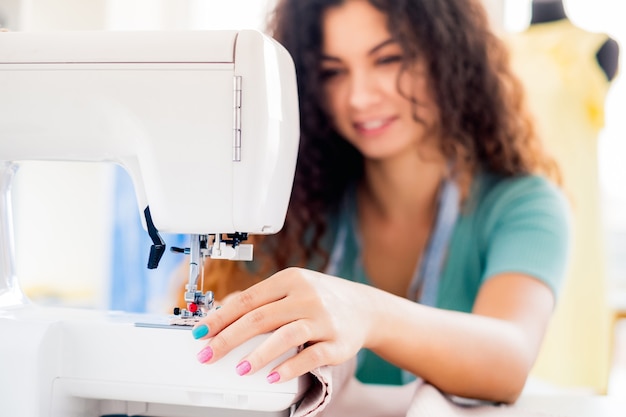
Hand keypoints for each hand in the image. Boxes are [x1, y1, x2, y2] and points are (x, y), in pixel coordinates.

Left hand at [191, 267, 379, 382]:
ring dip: (258, 354)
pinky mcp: (336, 342)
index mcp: (290, 280)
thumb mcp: (292, 288)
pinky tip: (273, 377)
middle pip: (259, 318)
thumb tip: (222, 314)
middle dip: (229, 338)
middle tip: (208, 354)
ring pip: (284, 336)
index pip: (247, 299)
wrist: (364, 308)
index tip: (200, 333)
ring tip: (240, 369)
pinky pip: (310, 356)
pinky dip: (289, 367)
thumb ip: (262, 300)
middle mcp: (306, 296)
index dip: (220, 317)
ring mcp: (322, 319)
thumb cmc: (320, 299)